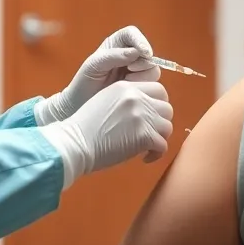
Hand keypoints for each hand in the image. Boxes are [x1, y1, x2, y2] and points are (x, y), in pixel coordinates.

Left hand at [35, 26, 160, 124]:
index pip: (132, 34)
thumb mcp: (94, 65)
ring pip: (152, 69)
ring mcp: (135, 72)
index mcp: (115, 44)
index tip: (144, 52)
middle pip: (147, 52)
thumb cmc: (84, 82)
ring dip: (142, 77)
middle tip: (130, 70)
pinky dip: (143, 87)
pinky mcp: (140, 87)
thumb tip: (136, 52)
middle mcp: (128, 55)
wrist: (82, 105)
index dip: (140, 41)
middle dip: (142, 62)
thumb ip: (114, 55)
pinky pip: (151, 84)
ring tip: (125, 83)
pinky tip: (129, 91)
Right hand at [40, 81, 173, 187]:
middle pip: (166, 108)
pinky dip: (156, 154)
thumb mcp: (105, 101)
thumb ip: (126, 101)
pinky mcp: (144, 136)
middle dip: (160, 122)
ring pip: (167, 127)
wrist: (75, 143)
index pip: (158, 89)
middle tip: (149, 133)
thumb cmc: (84, 127)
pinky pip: (163, 145)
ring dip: (159, 138)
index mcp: (126, 87)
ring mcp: (142, 116)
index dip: (158, 105)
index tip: (149, 118)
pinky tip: (144, 158)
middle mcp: (137, 98)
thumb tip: (146, 112)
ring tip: (146, 147)